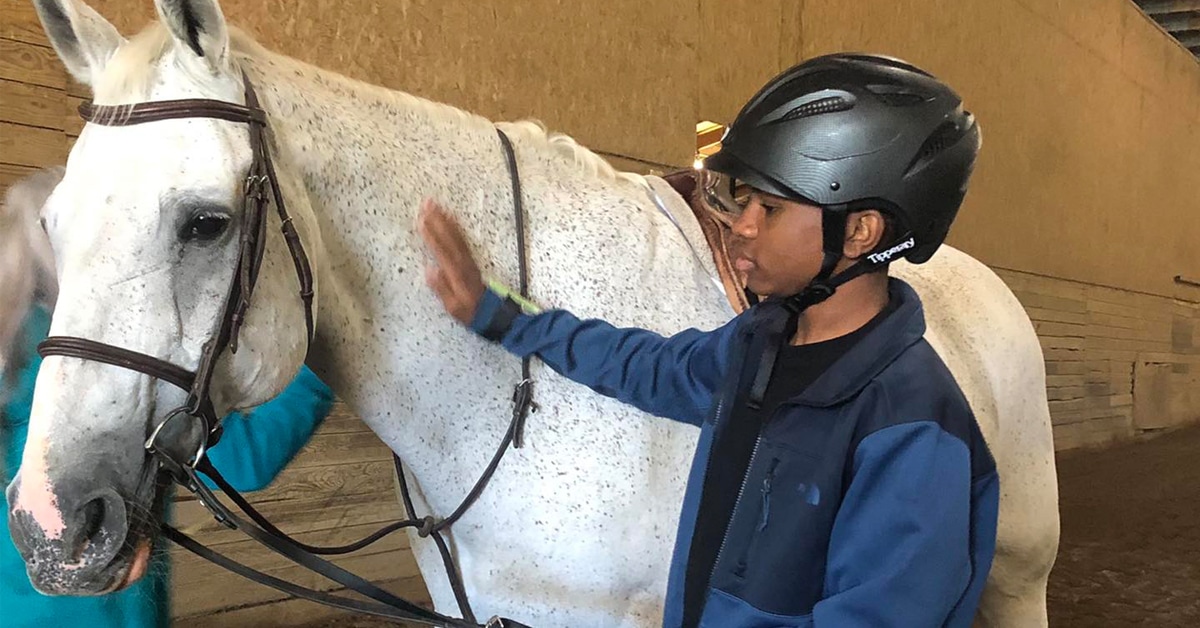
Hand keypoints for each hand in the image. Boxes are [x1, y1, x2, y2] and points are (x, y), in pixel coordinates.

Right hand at [418, 198, 485, 324]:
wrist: (489, 311)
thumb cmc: (468, 311)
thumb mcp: (452, 306)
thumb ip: (442, 288)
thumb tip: (430, 271)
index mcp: (456, 272)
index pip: (441, 250)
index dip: (431, 236)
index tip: (421, 222)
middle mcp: (462, 261)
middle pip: (449, 237)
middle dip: (437, 220)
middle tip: (427, 204)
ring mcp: (467, 258)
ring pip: (456, 234)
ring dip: (445, 218)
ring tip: (435, 205)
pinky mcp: (469, 258)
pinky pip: (462, 238)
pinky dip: (455, 225)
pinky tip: (450, 217)